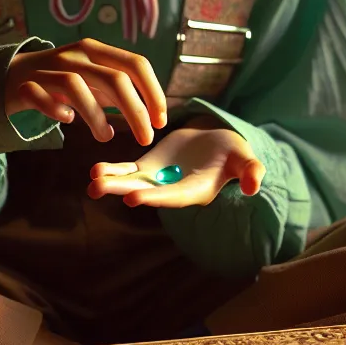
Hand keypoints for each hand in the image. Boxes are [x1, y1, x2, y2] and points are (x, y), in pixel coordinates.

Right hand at [5, 38, 166, 145]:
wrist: (13, 75)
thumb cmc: (63, 81)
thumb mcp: (94, 79)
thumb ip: (119, 90)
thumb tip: (152, 111)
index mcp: (97, 51)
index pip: (135, 63)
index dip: (153, 92)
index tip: (161, 120)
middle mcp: (75, 55)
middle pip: (113, 78)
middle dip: (135, 111)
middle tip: (146, 138)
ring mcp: (48, 69)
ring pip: (76, 85)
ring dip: (96, 116)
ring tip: (106, 136)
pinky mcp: (24, 85)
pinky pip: (39, 95)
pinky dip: (54, 109)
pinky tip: (67, 120)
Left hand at [87, 121, 265, 207]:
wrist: (218, 146)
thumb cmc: (234, 154)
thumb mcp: (245, 159)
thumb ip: (251, 171)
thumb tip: (253, 187)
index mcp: (195, 190)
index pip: (173, 196)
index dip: (155, 198)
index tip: (134, 198)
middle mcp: (172, 190)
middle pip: (146, 192)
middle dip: (123, 191)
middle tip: (98, 189)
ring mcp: (158, 179)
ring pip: (132, 183)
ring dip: (112, 182)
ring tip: (92, 182)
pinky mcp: (149, 166)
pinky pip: (128, 170)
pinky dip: (113, 170)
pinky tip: (95, 170)